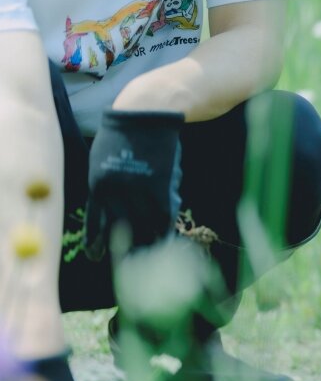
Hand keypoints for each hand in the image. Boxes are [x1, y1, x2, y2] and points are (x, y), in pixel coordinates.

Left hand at [84, 110, 183, 260]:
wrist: (145, 114)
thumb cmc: (122, 135)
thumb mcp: (100, 161)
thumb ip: (102, 187)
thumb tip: (105, 213)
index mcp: (97, 188)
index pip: (94, 225)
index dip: (97, 244)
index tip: (97, 257)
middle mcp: (115, 193)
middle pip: (119, 232)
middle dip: (123, 251)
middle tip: (127, 266)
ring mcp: (139, 192)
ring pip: (143, 228)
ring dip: (147, 246)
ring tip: (150, 260)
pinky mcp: (160, 189)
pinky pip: (163, 219)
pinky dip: (165, 232)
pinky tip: (166, 242)